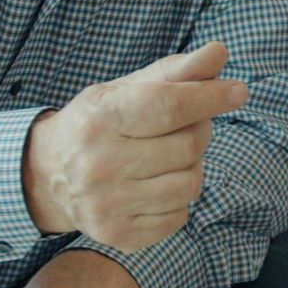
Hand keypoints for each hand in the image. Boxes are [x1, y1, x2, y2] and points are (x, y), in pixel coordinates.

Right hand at [23, 42, 243, 250]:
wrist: (48, 175)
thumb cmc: (99, 122)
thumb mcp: (128, 89)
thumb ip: (176, 71)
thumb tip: (219, 52)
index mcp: (101, 118)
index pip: (169, 106)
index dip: (211, 97)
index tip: (238, 91)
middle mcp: (100, 164)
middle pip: (188, 147)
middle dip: (200, 131)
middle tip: (188, 125)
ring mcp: (107, 204)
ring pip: (190, 184)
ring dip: (192, 167)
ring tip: (168, 156)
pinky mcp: (118, 235)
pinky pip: (179, 216)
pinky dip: (179, 198)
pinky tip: (156, 184)